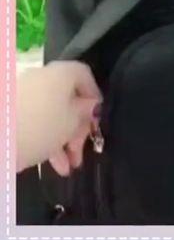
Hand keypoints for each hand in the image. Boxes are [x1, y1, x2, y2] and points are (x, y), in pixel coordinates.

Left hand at [16, 61, 101, 175]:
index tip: (98, 119)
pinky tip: (52, 164)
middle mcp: (41, 78)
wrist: (0, 137)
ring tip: (68, 167)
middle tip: (81, 152)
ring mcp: (23, 94)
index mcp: (60, 73)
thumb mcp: (73, 122)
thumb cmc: (42, 125)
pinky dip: (45, 139)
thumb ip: (86, 112)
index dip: (95, 97)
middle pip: (68, 99)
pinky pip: (35, 122)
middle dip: (78, 129)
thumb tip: (89, 106)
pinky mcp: (11, 112)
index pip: (85, 75)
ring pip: (51, 114)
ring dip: (63, 140)